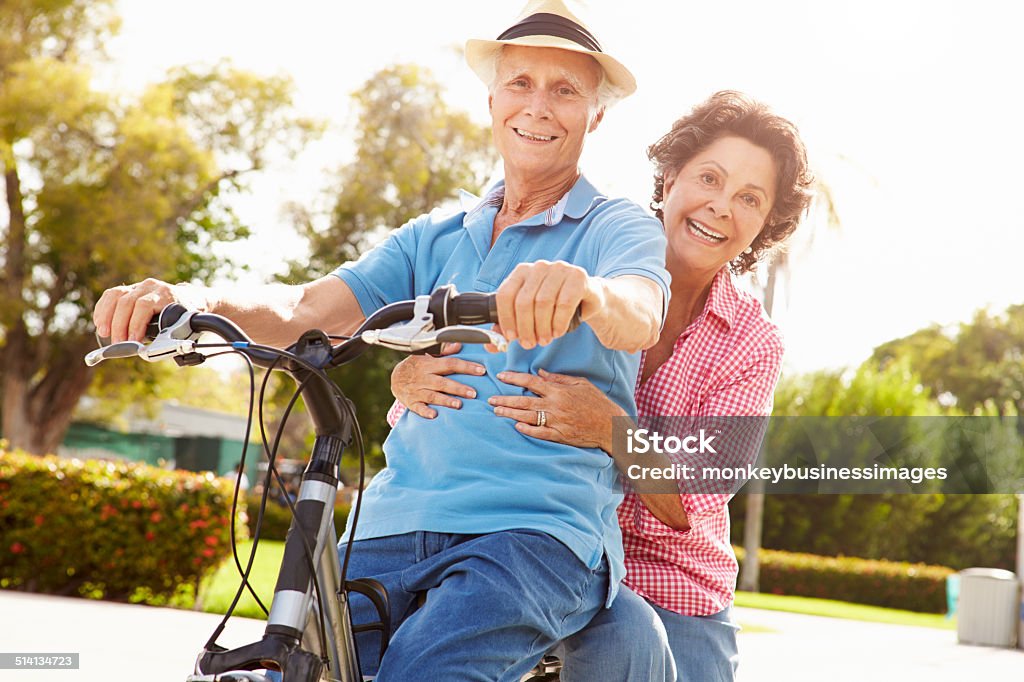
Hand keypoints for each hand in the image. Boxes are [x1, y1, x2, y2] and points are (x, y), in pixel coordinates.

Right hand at [93, 278, 205, 342]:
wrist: (189, 299)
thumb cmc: (186, 316)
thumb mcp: (184, 325)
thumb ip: (170, 336)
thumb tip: (154, 351)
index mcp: (166, 294)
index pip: (145, 305)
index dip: (136, 323)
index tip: (132, 340)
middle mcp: (151, 286)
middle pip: (128, 301)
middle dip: (120, 325)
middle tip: (118, 343)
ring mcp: (139, 286)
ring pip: (116, 295)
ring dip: (107, 316)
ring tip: (104, 333)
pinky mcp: (129, 289)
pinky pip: (110, 295)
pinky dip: (103, 309)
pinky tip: (100, 323)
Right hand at [390, 343, 485, 418]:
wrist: (395, 378)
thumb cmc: (416, 367)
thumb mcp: (428, 356)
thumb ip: (445, 352)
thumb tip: (459, 345)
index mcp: (429, 364)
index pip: (450, 364)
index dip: (466, 367)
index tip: (481, 370)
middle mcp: (423, 377)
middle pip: (442, 382)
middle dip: (458, 387)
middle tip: (473, 393)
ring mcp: (417, 390)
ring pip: (432, 395)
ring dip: (445, 400)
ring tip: (459, 405)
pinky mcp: (411, 402)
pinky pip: (418, 408)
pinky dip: (425, 412)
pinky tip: (434, 415)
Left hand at [488, 369, 623, 450]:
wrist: (610, 424)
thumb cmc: (596, 402)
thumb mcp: (580, 383)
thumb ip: (559, 378)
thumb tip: (541, 372)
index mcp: (559, 390)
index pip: (531, 381)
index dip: (514, 378)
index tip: (501, 377)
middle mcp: (555, 405)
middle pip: (524, 401)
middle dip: (505, 399)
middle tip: (490, 399)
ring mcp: (557, 421)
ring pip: (528, 417)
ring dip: (511, 414)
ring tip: (497, 412)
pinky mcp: (560, 435)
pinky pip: (540, 432)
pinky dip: (528, 430)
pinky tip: (516, 427)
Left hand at [493, 260, 597, 349]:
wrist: (588, 298)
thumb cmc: (555, 306)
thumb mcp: (530, 316)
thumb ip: (509, 328)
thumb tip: (491, 345)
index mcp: (522, 272)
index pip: (505, 294)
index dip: (506, 319)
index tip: (511, 337)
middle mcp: (539, 267)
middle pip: (524, 301)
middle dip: (525, 327)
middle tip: (529, 344)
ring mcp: (559, 269)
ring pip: (543, 302)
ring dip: (542, 327)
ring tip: (545, 339)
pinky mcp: (578, 276)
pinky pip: (564, 303)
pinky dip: (559, 322)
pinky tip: (558, 332)